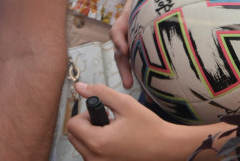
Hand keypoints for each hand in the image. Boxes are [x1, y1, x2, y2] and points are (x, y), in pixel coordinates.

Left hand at [67, 82, 207, 160]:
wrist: (167, 149)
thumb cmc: (149, 128)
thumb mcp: (125, 104)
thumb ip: (100, 93)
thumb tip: (80, 87)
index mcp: (98, 143)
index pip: (72, 125)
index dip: (85, 115)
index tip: (102, 114)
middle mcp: (95, 159)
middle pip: (74, 137)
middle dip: (86, 126)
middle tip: (107, 122)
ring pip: (82, 148)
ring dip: (92, 137)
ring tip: (114, 133)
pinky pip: (92, 157)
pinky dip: (99, 148)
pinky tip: (116, 143)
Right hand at [111, 0, 150, 86]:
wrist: (148, 5)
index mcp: (125, 20)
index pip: (117, 31)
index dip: (119, 39)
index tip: (123, 48)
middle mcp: (127, 35)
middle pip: (121, 53)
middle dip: (123, 67)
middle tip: (128, 82)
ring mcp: (134, 46)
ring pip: (129, 63)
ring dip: (131, 76)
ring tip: (137, 91)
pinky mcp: (143, 53)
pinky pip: (141, 67)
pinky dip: (145, 79)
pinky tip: (155, 93)